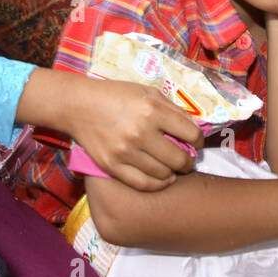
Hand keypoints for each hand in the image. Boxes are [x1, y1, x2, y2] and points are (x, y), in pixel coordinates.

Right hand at [65, 78, 203, 191]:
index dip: (199, 141)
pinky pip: (142, 184)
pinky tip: (163, 179)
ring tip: (174, 169)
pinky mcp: (112, 166)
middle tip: (188, 159)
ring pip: (163, 173)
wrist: (78, 105)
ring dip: (174, 173)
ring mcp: (125, 152)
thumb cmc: (115, 95)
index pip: (190, 133)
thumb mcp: (147, 92)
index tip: (196, 142)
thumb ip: (172, 108)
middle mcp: (140, 132)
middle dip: (189, 161)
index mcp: (152, 110)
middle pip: (179, 158)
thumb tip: (194, 127)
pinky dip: (158, 184)